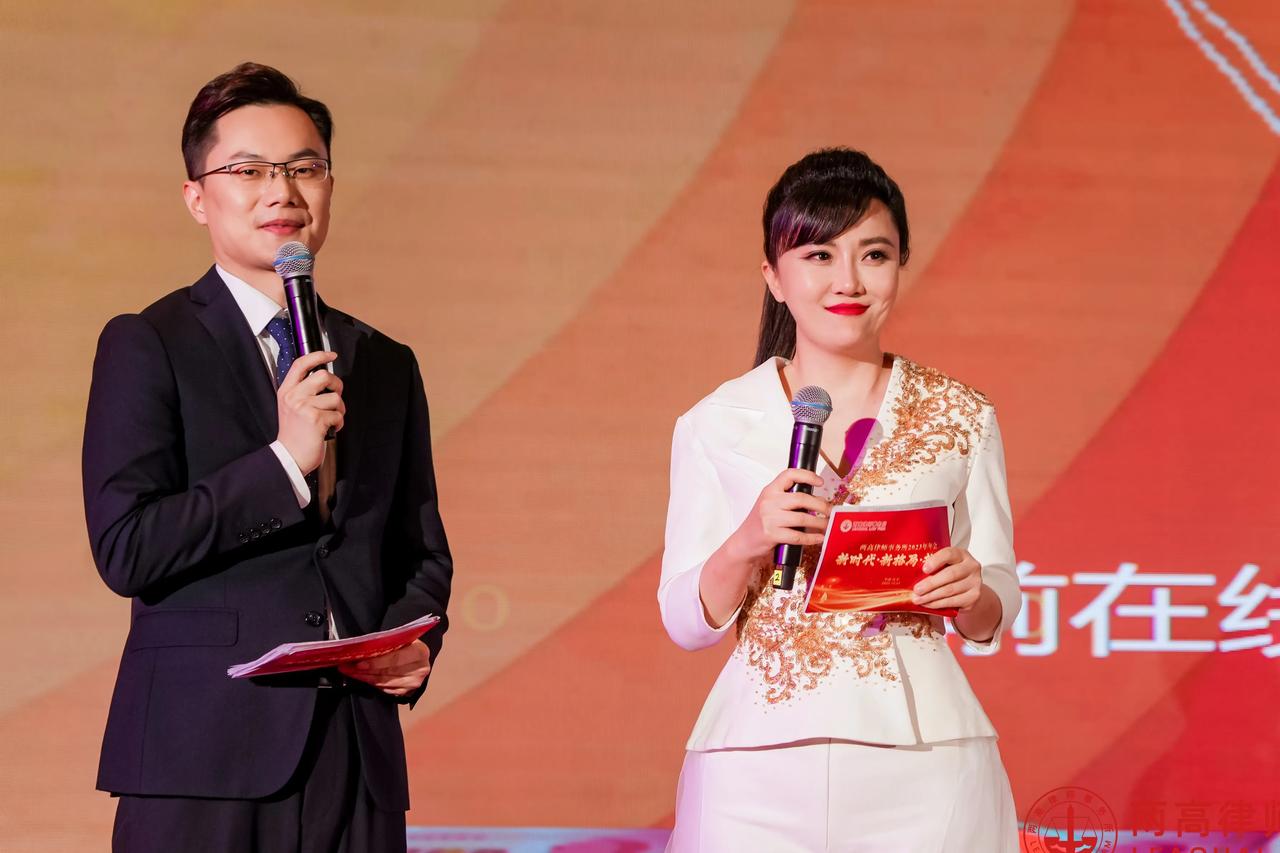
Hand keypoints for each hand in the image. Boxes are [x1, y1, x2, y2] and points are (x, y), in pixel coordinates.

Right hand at [277, 351, 342, 474]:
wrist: (289, 457)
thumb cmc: (294, 434)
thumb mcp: (290, 407)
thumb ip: (302, 391)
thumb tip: (324, 378)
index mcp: (286, 391)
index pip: (301, 364)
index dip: (318, 356)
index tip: (331, 354)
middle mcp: (293, 396)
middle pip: (324, 376)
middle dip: (337, 385)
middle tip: (336, 396)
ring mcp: (304, 407)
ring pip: (335, 397)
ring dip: (339, 410)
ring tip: (331, 419)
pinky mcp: (315, 419)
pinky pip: (338, 415)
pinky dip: (339, 423)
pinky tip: (329, 429)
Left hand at [338, 639, 431, 696]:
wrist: (419, 658)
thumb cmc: (408, 646)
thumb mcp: (402, 639)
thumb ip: (387, 643)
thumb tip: (363, 646)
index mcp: (420, 652)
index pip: (394, 659)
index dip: (375, 662)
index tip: (358, 663)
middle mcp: (420, 669)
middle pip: (387, 672)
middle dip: (365, 671)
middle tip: (348, 668)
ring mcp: (414, 683)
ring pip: (384, 682)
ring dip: (365, 678)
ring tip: (351, 673)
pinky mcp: (407, 692)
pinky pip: (386, 689)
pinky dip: (372, 684)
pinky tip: (363, 679)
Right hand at [726, 468, 829, 561]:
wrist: (744, 542)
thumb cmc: (759, 523)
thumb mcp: (769, 504)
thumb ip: (787, 499)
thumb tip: (816, 500)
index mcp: (769, 490)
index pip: (789, 475)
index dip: (807, 475)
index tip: (820, 482)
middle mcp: (769, 501)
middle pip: (801, 498)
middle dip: (821, 505)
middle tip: (830, 510)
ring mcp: (770, 518)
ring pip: (802, 518)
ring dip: (819, 523)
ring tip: (827, 525)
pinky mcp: (772, 534)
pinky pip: (798, 536)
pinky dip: (812, 538)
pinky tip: (819, 538)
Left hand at [912, 546, 983, 610]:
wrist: (969, 588)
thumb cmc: (951, 573)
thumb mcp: (945, 565)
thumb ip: (933, 566)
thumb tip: (908, 573)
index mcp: (962, 554)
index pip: (949, 554)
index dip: (936, 561)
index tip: (924, 569)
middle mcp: (971, 567)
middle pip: (950, 575)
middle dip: (930, 584)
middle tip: (916, 590)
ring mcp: (975, 582)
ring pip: (950, 590)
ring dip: (931, 596)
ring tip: (918, 599)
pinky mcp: (973, 597)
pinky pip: (952, 601)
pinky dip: (938, 604)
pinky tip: (928, 604)